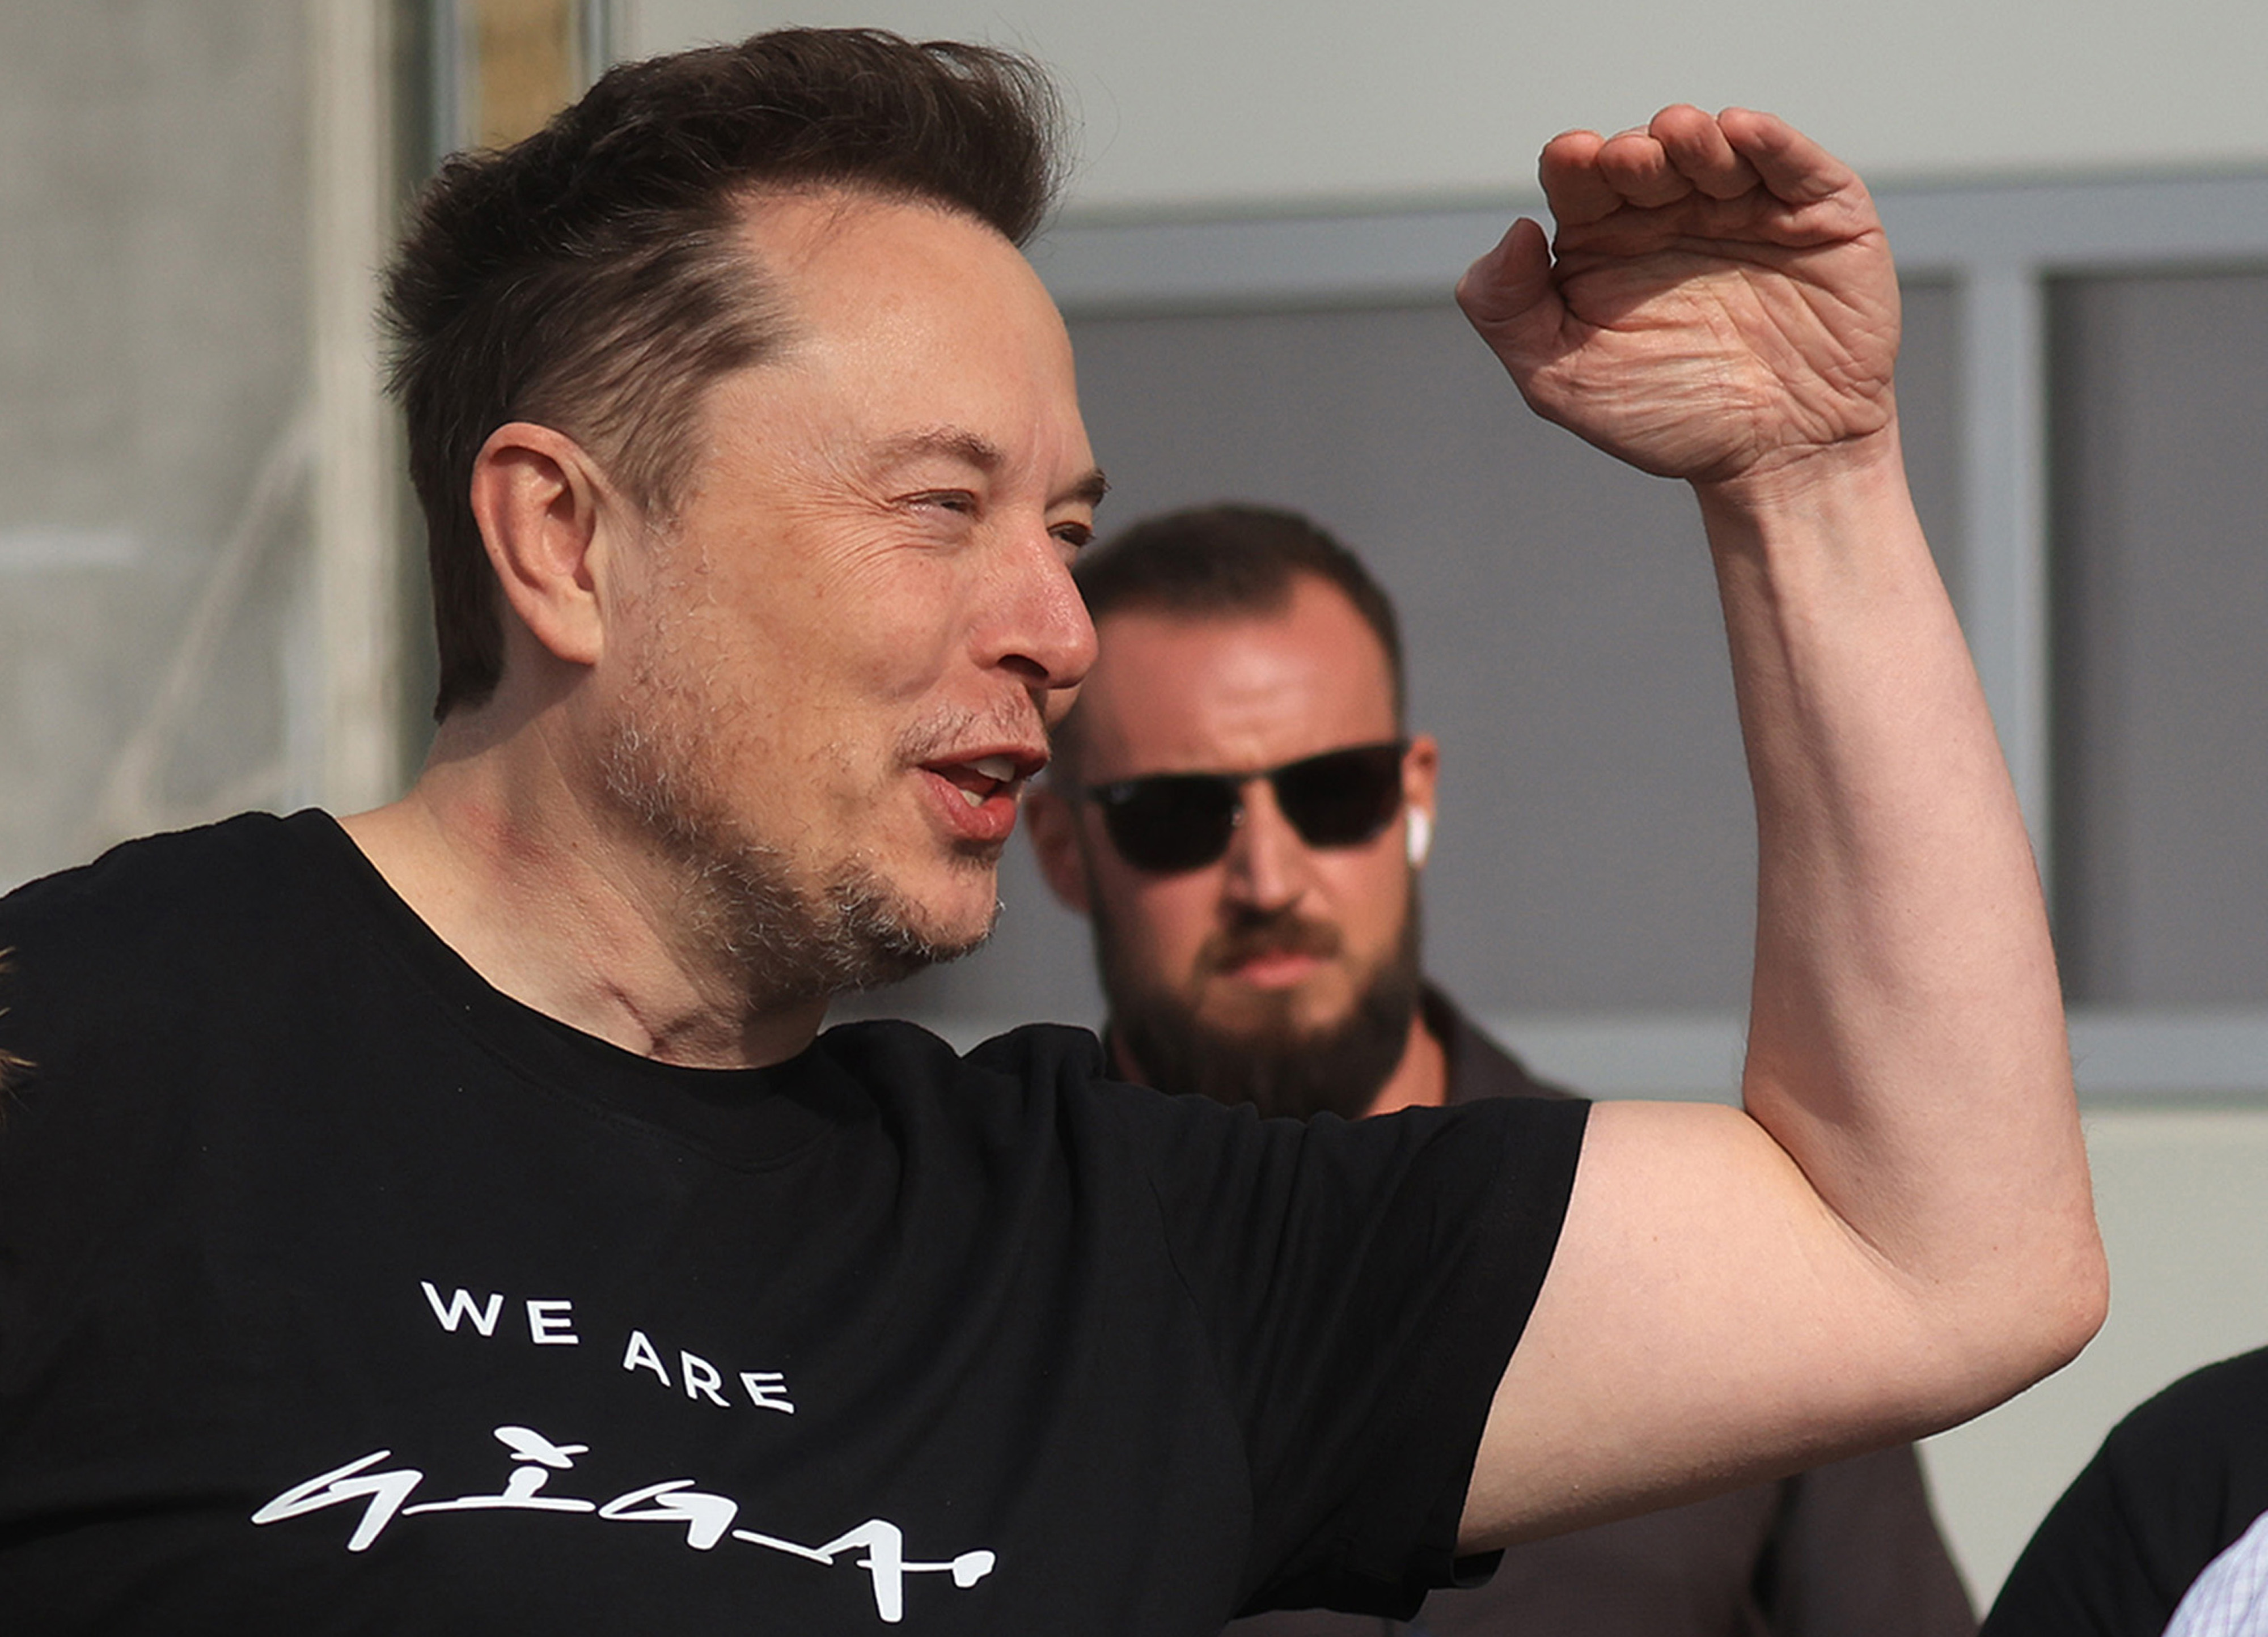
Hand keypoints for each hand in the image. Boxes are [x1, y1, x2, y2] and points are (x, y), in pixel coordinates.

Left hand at [1457, 106, 1898, 488]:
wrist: (1778, 460)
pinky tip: (1740, 132)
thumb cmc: (1667, 418)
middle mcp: (1672, 214)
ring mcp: (1746, 207)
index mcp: (1605, 242)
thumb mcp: (1562, 380)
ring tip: (1678, 138)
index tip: (1572, 159)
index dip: (1573, 162)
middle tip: (1629, 160)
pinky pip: (1795, 165)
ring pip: (1716, 150)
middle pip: (1645, 157)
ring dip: (1694, 139)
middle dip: (1635, 152)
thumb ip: (1509, 311)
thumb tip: (1512, 232)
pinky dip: (1770, 143)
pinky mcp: (1818, 214)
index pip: (1580, 181)